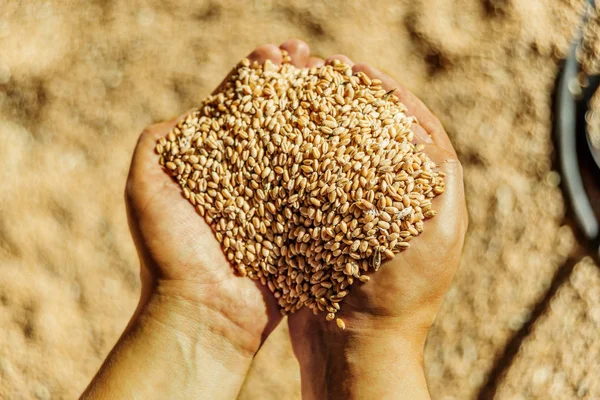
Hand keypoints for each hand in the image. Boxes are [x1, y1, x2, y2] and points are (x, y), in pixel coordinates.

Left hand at [83, 40, 321, 399]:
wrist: (203, 312)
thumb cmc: (170, 249)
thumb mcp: (145, 183)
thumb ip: (159, 141)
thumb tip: (197, 110)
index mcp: (213, 163)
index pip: (239, 107)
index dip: (258, 76)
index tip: (280, 52)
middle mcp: (247, 176)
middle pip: (275, 120)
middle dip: (294, 87)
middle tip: (315, 59)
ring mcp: (277, 200)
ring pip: (302, 148)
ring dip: (319, 115)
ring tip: (338, 83)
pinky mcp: (301, 225)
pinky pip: (321, 188)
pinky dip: (337, 162)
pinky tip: (354, 134)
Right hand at [287, 55, 467, 398]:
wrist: (358, 348)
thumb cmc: (399, 299)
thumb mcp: (435, 235)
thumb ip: (439, 184)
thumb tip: (424, 131)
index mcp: (429, 198)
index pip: (415, 130)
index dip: (390, 97)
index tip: (360, 73)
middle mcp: (397, 202)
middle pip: (377, 138)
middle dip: (354, 106)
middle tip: (327, 79)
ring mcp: (362, 215)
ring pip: (346, 157)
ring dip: (327, 128)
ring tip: (304, 102)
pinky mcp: (331, 229)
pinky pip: (320, 184)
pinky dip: (307, 161)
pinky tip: (287, 144)